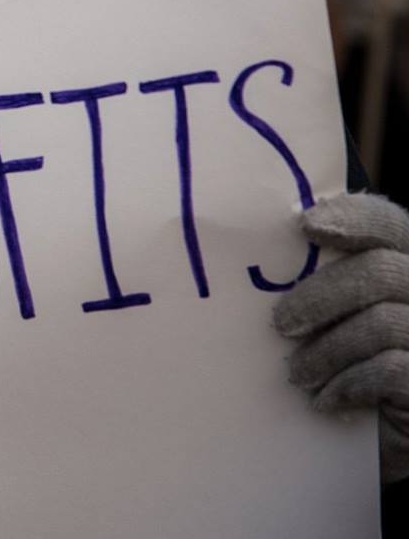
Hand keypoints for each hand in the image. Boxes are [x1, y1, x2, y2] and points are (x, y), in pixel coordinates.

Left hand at [274, 193, 408, 484]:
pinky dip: (350, 383)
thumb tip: (268, 256)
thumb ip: (324, 281)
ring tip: (297, 373)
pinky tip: (325, 400)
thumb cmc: (352, 370)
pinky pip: (392, 370)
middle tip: (280, 324)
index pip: (389, 225)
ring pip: (384, 322)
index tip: (305, 225)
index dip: (352, 218)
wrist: (388, 444)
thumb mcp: (337, 318)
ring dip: (328, 349)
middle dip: (321, 295)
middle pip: (380, 271)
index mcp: (407, 264)